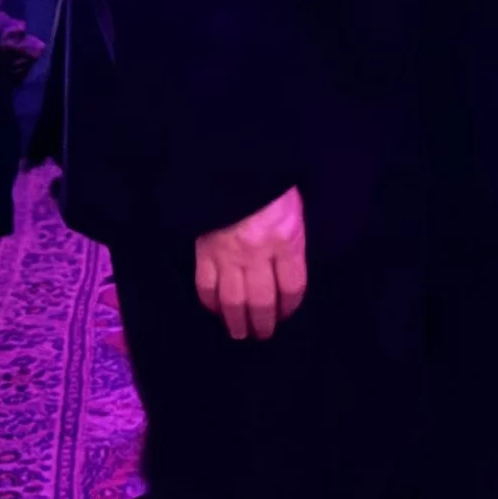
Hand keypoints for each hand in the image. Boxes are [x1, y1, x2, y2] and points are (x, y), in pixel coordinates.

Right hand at [194, 186, 306, 338]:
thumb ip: (291, 239)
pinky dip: (209, 302)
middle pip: (261, 301)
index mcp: (286, 240)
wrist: (232, 163)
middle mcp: (257, 253)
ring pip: (232, 300)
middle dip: (263, 323)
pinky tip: (215, 309)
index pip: (292, 286)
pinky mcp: (203, 251)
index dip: (290, 306)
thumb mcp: (294, 207)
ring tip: (239, 333)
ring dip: (236, 321)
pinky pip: (205, 286)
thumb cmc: (270, 183)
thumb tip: (288, 270)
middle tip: (263, 334)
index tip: (287, 314)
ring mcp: (227, 255)